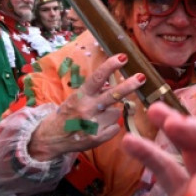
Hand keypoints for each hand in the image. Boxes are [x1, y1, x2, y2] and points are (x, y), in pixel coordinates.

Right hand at [27, 54, 144, 160]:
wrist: (53, 137)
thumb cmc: (68, 113)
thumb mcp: (77, 97)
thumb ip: (95, 91)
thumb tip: (115, 83)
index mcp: (80, 95)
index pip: (97, 77)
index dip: (110, 66)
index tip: (123, 57)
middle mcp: (86, 108)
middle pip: (113, 94)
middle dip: (129, 85)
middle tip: (142, 77)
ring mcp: (92, 124)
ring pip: (116, 112)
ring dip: (111, 113)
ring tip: (97, 118)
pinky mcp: (97, 138)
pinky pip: (115, 127)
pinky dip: (110, 127)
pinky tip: (98, 128)